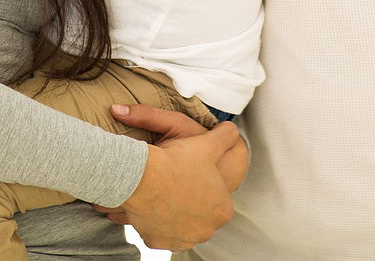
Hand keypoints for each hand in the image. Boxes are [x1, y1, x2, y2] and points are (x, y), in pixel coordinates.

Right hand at [93, 107, 244, 251]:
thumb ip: (225, 136)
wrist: (141, 175)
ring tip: (164, 194)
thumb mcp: (207, 143)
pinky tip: (152, 206)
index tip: (193, 175)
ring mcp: (182, 240)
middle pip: (199, 217)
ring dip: (174, 216)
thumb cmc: (176, 160)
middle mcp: (205, 231)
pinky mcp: (159, 243)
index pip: (218, 201)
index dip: (205, 185)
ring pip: (180, 227)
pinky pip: (159, 234)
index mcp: (222, 211)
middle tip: (177, 183)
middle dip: (191, 204)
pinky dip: (155, 224)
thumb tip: (232, 131)